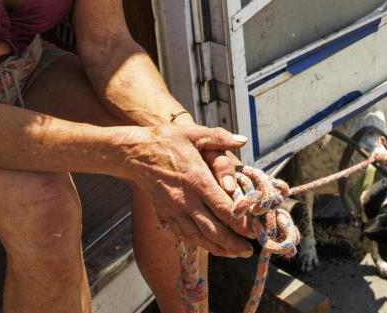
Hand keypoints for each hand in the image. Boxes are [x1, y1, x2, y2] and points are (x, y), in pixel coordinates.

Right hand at [124, 123, 253, 256]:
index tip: (253, 230)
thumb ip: (219, 137)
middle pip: (213, 230)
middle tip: (249, 250)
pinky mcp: (166, 215)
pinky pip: (184, 235)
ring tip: (235, 252)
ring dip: (218, 248)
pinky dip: (200, 244)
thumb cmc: (164, 141)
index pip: (223, 208)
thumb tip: (242, 140)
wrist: (133, 153)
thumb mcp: (193, 133)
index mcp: (197, 179)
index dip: (240, 223)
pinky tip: (211, 246)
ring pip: (199, 238)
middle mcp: (186, 199)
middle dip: (233, 243)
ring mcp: (174, 210)